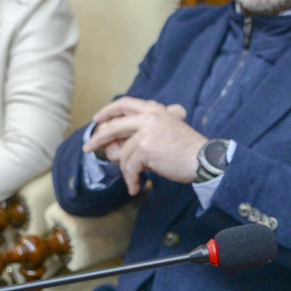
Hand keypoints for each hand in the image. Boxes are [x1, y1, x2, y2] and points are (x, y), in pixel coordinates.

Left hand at [85, 97, 206, 194]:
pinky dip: (131, 179)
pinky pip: (130, 166)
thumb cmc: (188, 148)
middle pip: (113, 126)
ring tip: (133, 181)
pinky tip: (136, 187)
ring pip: (123, 153)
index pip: (124, 103)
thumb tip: (127, 137)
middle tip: (88, 148)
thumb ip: (151, 126)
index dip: (108, 111)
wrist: (202, 159)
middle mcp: (149, 117)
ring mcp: (146, 132)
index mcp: (154, 110)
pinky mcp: (146, 148)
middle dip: (98, 138)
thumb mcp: (170, 127)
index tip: (97, 120)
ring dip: (126, 171)